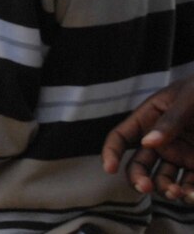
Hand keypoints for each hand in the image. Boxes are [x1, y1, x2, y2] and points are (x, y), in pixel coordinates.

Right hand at [102, 75, 193, 201]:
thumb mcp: (188, 99)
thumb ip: (170, 120)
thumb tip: (148, 142)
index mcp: (148, 119)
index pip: (121, 137)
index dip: (111, 152)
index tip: (110, 169)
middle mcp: (160, 141)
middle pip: (139, 165)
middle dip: (138, 178)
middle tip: (146, 187)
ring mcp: (179, 155)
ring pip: (163, 180)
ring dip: (166, 190)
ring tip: (177, 193)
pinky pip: (189, 185)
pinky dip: (189, 194)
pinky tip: (192, 195)